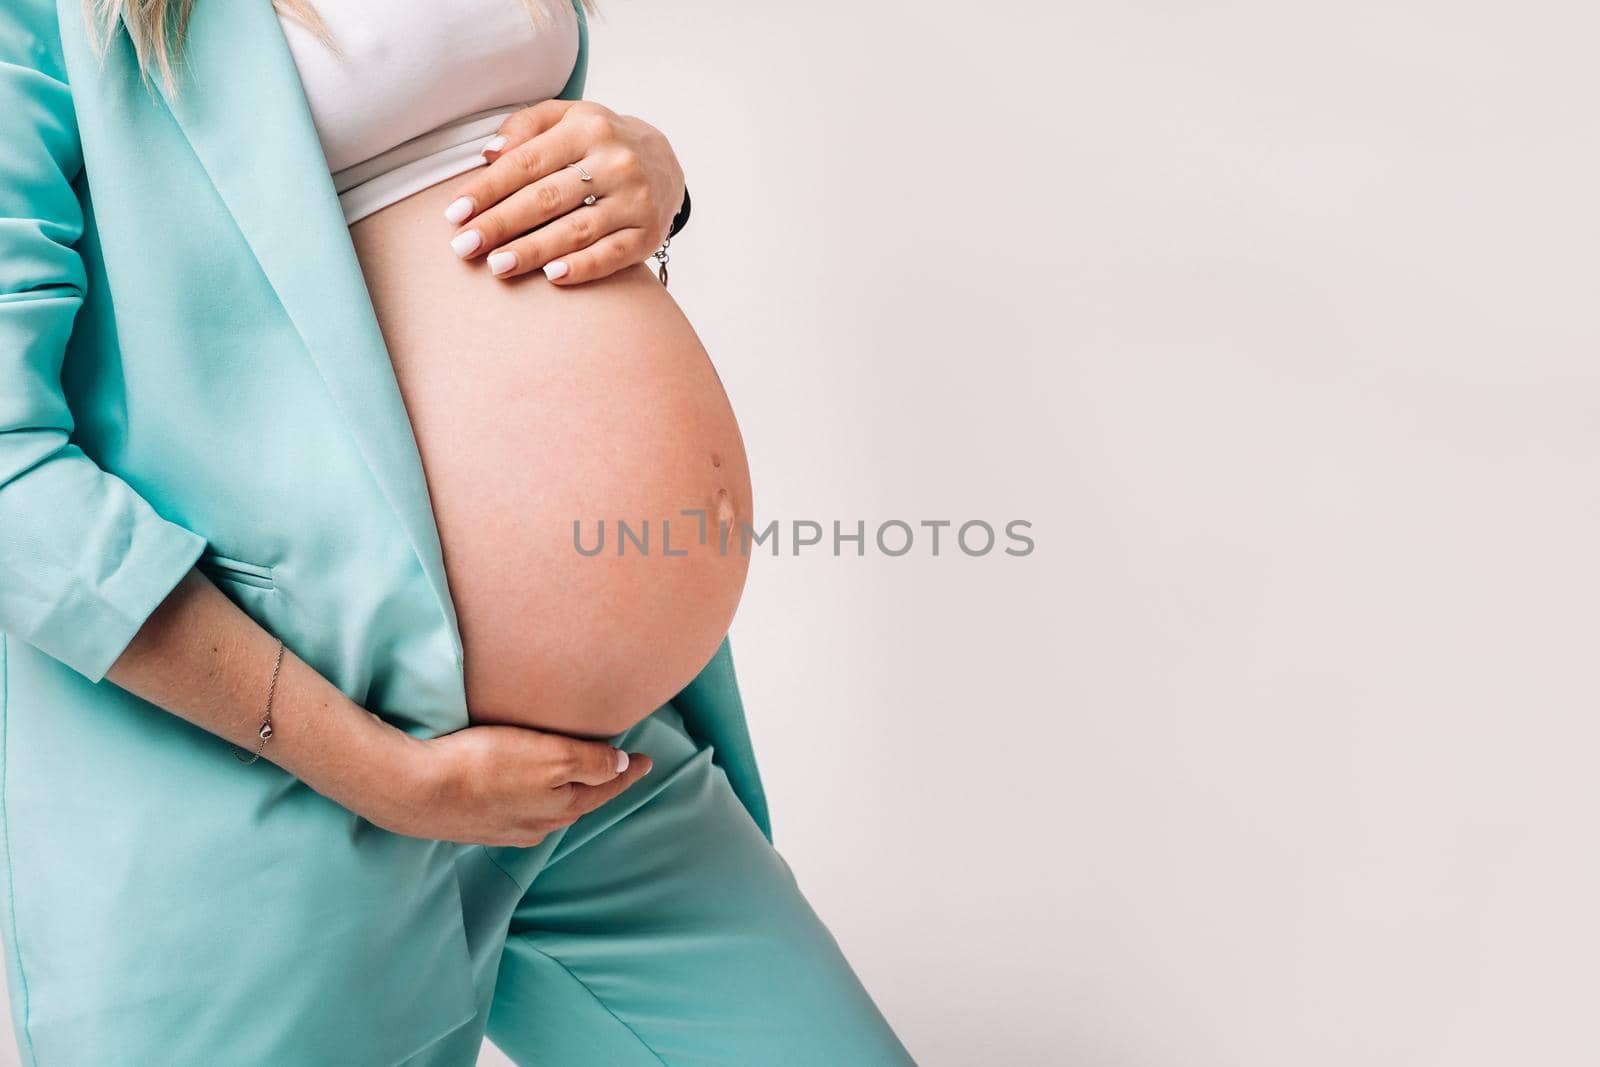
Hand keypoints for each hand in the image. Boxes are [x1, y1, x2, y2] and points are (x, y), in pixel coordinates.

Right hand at [368, 723, 654, 845]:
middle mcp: (535, 825)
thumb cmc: (482, 766)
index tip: (647, 759)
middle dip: (599, 784)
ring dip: (565, 792)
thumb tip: (623, 764)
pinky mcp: (472, 822)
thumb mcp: (550, 757)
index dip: (626, 772)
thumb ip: (590, 761)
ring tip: (574, 776)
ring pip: (547, 809)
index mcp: (559, 808)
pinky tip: (521, 790)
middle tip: (618, 766)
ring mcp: (502, 828)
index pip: (604, 788)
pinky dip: (531, 796)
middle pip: (578, 802)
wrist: (412, 790)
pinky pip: (516, 809)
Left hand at [443, 99, 684, 284]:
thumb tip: (488, 153)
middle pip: (547, 198)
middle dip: (500, 224)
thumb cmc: (600, 143)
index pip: (526, 162)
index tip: (455, 214)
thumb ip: (525, 126)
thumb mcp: (567, 118)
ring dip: (533, 251)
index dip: (487, 189)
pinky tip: (552, 276)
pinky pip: (612, 255)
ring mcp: (635, 200)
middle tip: (464, 247)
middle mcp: (615, 162)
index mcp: (588, 128)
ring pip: (576, 229)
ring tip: (497, 266)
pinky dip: (582, 267)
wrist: (665, 164)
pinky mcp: (648, 233)